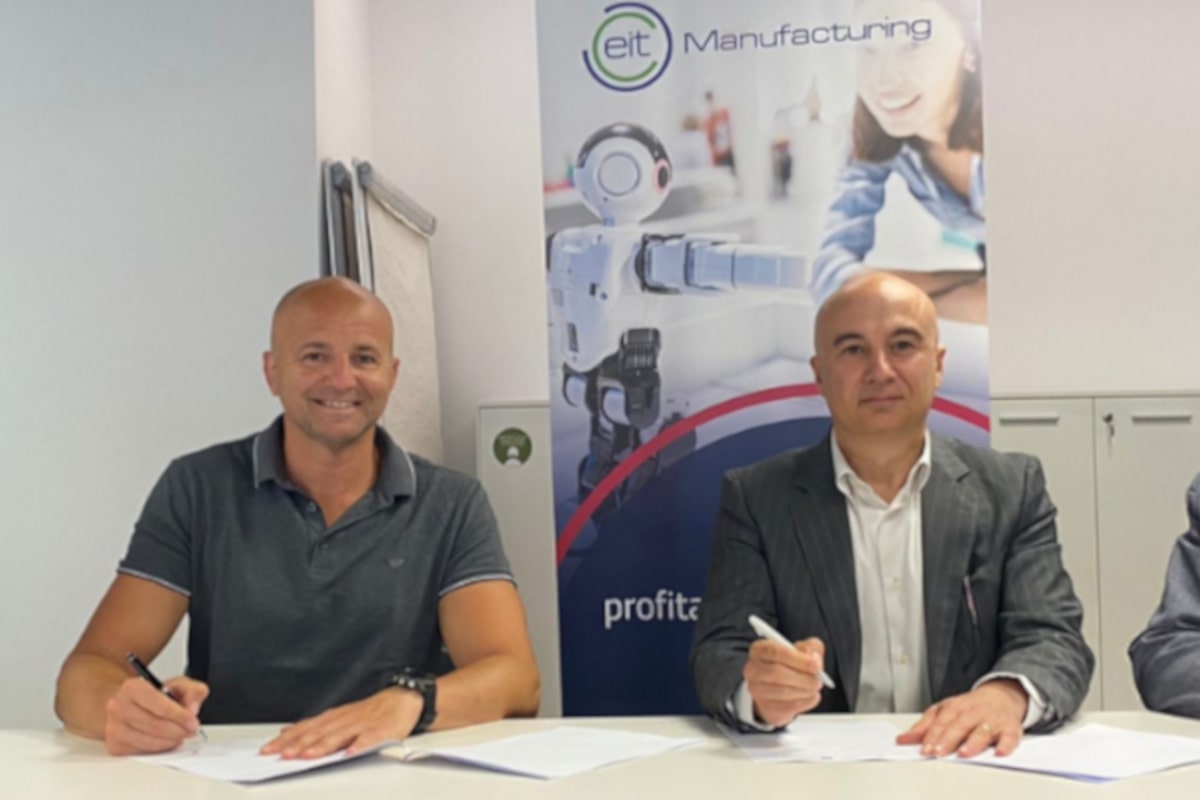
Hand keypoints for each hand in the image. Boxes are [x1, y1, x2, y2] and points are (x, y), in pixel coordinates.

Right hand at [103, 675, 207, 755]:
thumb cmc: (151, 696)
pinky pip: (142, 752)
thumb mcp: (176, 684)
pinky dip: (158, 749)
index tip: (193, 723)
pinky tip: (165, 741)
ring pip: (149, 742)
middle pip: (155, 726)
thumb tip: (192, 709)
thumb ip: (192, 691)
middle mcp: (118, 707)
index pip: (160, 706)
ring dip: (170, 742)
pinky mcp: (114, 746)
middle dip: (178, 731)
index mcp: (132, 688)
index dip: (180, 717)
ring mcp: (114, 728)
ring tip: (179, 736)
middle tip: (190, 731)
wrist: (126, 704)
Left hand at [260, 687, 421, 758]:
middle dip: (298, 744)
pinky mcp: (380, 730)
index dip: (286, 739)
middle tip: (282, 755)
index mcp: (333, 717)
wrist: (403, 700)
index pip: (304, 728)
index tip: (268, 749)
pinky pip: (368, 739)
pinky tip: (350, 753)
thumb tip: (286, 731)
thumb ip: (314, 725)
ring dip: (322, 746)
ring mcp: (361, 724)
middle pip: (318, 732)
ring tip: (307, 755)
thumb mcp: (338, 715)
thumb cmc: (370, 712)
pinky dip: (359, 745)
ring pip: (339, 735)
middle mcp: (344, 719)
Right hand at [743, 637, 826, 726]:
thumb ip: (811, 648)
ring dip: (805, 690)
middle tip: (818, 680)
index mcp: (760, 650)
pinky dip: (805, 702)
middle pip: (777, 673)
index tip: (816, 666)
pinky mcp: (767, 707)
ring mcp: (757, 690)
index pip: (775, 652)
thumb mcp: (802, 649)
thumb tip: (814, 659)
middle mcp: (753, 669)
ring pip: (783, 692)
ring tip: (815, 687)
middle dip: (802, 678)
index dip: (797, 659)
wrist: (777, 688)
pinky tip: (810, 696)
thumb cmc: (789, 664)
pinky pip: (788, 706)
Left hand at [897, 678, 1027, 757]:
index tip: (924, 749)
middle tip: (938, 752)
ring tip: (963, 753)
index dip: (932, 736)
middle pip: (959, 726)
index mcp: (954, 708)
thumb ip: (923, 727)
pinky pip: (1009, 737)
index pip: (941, 723)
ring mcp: (991, 720)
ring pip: (981, 731)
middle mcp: (972, 713)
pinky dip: (1006, 745)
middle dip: (948, 739)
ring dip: (973, 742)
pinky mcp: (1010, 728)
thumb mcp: (943, 711)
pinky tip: (1000, 752)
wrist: (1001, 696)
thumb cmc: (968, 707)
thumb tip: (902, 739)